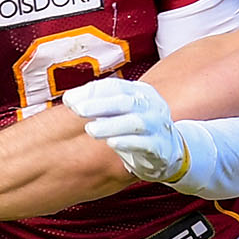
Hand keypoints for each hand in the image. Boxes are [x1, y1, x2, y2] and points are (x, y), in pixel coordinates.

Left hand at [67, 77, 185, 181]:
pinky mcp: (161, 147)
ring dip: (111, 125)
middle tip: (77, 110)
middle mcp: (151, 105)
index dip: (91, 92)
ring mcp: (158, 126)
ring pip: (135, 122)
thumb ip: (100, 104)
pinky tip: (112, 143)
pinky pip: (145, 144)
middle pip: (125, 101)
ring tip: (90, 130)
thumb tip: (69, 99)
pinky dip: (128, 142)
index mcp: (141, 92)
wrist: (170, 151)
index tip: (68, 100)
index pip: (114, 87)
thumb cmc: (137, 129)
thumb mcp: (122, 111)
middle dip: (99, 105)